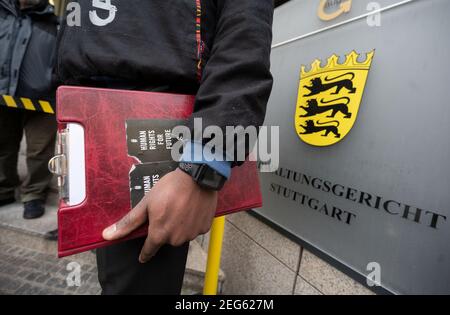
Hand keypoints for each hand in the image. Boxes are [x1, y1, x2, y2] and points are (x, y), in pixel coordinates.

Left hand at [102, 168, 217, 262]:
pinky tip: (190, 209)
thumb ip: (129, 223)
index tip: (143, 255)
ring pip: (180, 234)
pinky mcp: (204, 228)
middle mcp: (176, 239)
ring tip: (179, 207)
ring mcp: (192, 234)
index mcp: (160, 234)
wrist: (197, 177)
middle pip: (166, 239)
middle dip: (164, 229)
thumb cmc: (171, 188)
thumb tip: (107, 236)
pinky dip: (191, 222)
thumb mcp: (146, 203)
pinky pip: (194, 229)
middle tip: (165, 212)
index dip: (145, 252)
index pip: (149, 250)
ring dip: (179, 225)